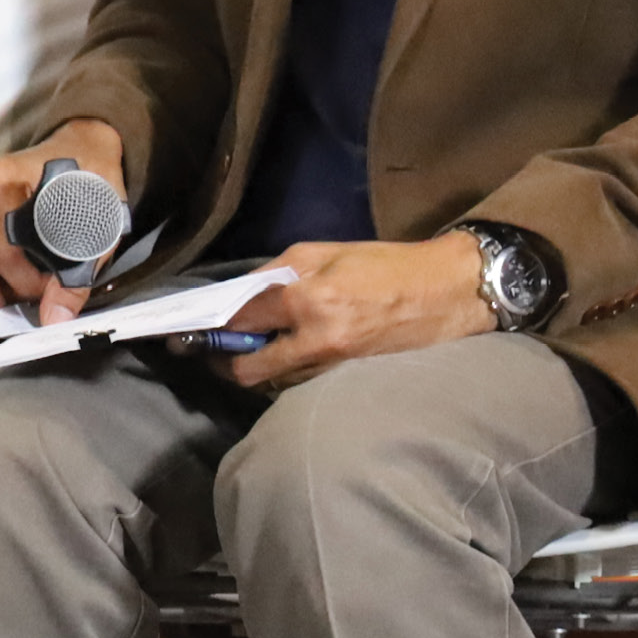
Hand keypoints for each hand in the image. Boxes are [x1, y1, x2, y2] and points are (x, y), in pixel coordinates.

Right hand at [0, 117, 127, 325]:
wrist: (81, 146)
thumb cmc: (91, 180)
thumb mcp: (97, 225)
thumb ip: (77, 276)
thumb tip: (55, 321)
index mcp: (1, 179)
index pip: (5, 255)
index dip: (31, 287)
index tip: (57, 296)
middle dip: (7, 296)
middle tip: (39, 308)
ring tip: (26, 301)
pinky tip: (12, 287)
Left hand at [219, 233, 489, 389]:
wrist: (451, 292)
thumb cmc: (387, 264)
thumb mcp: (324, 252)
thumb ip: (277, 273)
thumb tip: (240, 293)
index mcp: (310, 301)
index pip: (242, 320)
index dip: (211, 325)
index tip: (186, 329)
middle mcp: (320, 343)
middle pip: (251, 371)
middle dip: (225, 362)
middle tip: (213, 351)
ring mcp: (338, 368)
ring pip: (277, 383)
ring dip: (258, 370)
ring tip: (248, 351)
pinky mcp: (354, 382)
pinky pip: (305, 385)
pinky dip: (288, 375)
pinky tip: (284, 358)